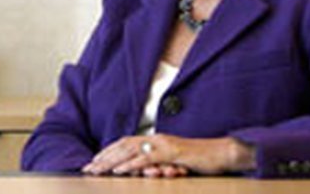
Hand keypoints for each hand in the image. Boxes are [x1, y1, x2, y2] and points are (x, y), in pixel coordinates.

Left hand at [82, 134, 255, 176]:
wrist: (222, 153)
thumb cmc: (200, 160)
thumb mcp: (175, 162)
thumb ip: (159, 164)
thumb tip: (144, 171)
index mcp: (156, 140)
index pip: (127, 144)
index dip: (109, 152)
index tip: (93, 162)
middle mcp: (157, 139)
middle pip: (124, 146)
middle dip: (104, 157)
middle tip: (87, 167)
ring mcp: (164, 144)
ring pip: (131, 151)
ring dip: (111, 160)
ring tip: (96, 169)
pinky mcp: (172, 152)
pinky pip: (147, 158)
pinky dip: (131, 164)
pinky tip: (119, 171)